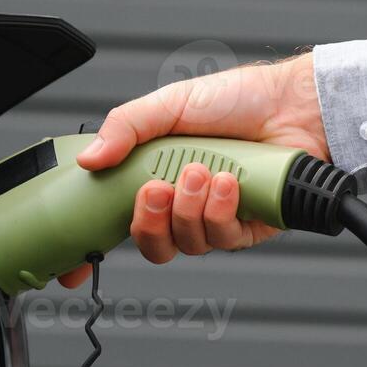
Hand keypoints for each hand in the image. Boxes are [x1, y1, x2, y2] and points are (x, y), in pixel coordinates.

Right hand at [57, 53, 327, 286]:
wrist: (294, 104)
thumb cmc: (239, 100)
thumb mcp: (170, 104)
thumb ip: (126, 128)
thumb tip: (90, 160)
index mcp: (156, 177)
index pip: (118, 222)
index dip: (93, 250)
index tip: (71, 267)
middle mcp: (184, 204)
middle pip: (152, 245)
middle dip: (149, 222)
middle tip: (156, 189)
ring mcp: (216, 219)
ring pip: (188, 243)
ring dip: (190, 208)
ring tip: (203, 171)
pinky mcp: (248, 228)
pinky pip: (223, 238)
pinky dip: (221, 210)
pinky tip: (229, 182)